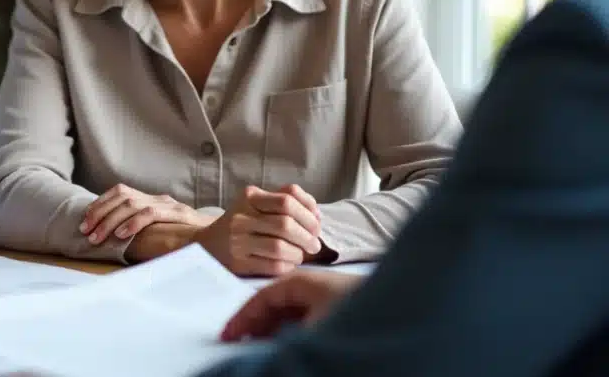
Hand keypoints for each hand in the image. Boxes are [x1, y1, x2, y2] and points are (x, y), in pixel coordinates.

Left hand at [81, 184, 210, 244]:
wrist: (223, 239)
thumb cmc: (188, 240)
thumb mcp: (161, 233)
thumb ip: (142, 231)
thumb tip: (110, 239)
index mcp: (152, 199)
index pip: (119, 191)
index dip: (100, 204)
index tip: (85, 221)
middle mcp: (159, 198)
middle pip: (122, 196)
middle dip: (99, 213)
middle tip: (85, 231)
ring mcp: (170, 204)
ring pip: (132, 203)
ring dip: (110, 220)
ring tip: (98, 237)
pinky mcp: (179, 215)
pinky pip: (151, 213)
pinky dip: (133, 223)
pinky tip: (121, 235)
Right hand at [193, 184, 322, 275]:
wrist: (208, 243)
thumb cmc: (243, 222)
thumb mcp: (258, 202)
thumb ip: (286, 201)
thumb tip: (316, 214)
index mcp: (250, 196)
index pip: (287, 199)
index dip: (308, 213)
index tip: (315, 224)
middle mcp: (241, 216)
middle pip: (286, 224)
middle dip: (308, 236)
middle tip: (314, 245)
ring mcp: (238, 240)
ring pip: (280, 247)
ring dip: (299, 253)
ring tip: (301, 254)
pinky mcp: (238, 262)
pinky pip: (273, 266)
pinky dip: (288, 266)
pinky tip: (288, 263)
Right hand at [220, 270, 359, 340]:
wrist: (407, 314)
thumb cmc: (361, 315)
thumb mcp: (314, 330)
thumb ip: (282, 338)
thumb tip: (260, 352)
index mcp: (302, 281)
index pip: (261, 297)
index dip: (241, 319)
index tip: (226, 337)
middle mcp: (312, 286)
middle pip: (274, 305)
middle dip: (255, 326)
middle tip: (236, 346)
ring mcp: (326, 298)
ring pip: (289, 315)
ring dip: (271, 333)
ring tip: (256, 350)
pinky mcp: (339, 311)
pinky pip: (304, 321)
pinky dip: (290, 334)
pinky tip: (284, 347)